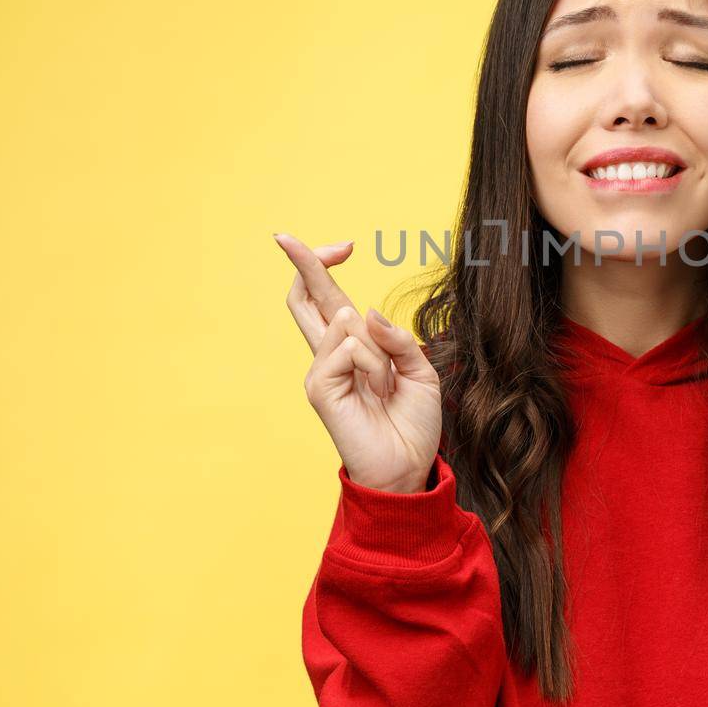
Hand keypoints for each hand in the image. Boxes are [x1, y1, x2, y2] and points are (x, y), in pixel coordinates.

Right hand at [275, 232, 442, 492]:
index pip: (327, 298)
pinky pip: (347, 350)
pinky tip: (377, 390)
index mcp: (352, 347)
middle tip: (287, 238)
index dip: (325, 266)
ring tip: (387, 386)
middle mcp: (330, 355)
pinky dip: (372, 364)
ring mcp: (321, 372)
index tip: (344, 245)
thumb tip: (364, 313)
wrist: (410, 468)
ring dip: (377, 349)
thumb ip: (397, 339)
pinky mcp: (320, 389)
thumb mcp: (420, 371)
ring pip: (343, 323)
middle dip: (305, 263)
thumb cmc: (413, 423)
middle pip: (304, 298)